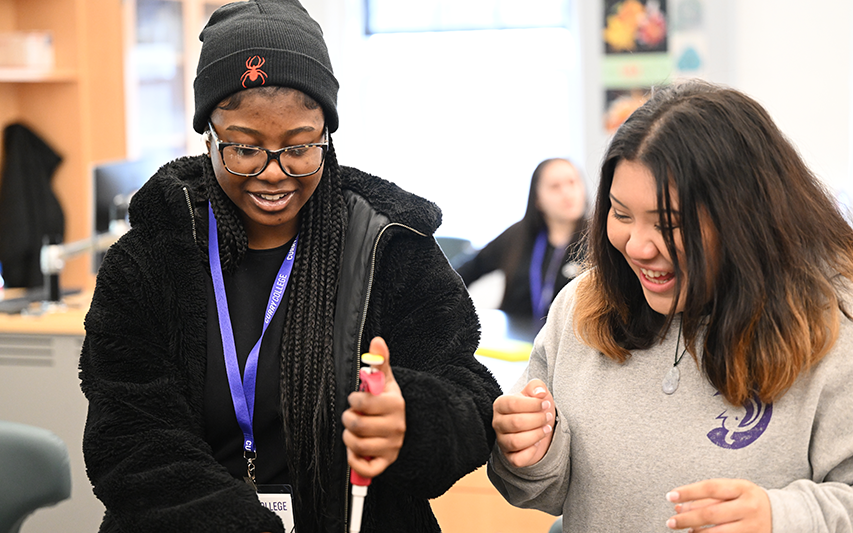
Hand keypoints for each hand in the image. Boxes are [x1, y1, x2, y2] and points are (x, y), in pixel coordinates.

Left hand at [342, 337, 405, 479]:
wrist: (402, 424)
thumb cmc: (388, 401)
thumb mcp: (386, 380)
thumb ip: (379, 361)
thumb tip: (376, 341)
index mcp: (395, 404)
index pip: (363, 403)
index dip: (353, 400)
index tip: (355, 399)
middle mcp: (396, 427)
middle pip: (357, 425)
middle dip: (348, 418)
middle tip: (352, 415)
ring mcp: (392, 446)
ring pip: (357, 445)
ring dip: (349, 438)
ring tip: (353, 431)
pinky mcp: (386, 462)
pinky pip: (366, 469)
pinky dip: (355, 461)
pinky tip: (355, 450)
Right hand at [492, 379, 555, 466]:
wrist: (538, 427)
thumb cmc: (535, 408)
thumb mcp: (537, 393)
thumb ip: (537, 386)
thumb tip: (539, 392)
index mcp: (500, 405)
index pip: (512, 403)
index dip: (532, 404)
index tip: (545, 404)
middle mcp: (497, 423)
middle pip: (516, 422)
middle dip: (537, 419)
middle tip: (548, 417)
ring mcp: (502, 441)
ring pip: (516, 441)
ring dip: (536, 434)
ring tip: (546, 428)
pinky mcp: (509, 456)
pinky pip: (517, 459)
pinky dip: (530, 452)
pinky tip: (537, 443)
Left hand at [665, 478, 770, 531]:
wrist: (782, 515)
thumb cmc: (748, 500)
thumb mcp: (733, 490)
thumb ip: (708, 496)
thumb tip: (679, 505)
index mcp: (743, 488)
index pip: (710, 488)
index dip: (688, 492)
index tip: (670, 496)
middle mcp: (749, 507)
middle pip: (711, 513)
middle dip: (687, 518)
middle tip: (671, 521)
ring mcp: (753, 527)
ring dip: (696, 532)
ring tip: (683, 529)